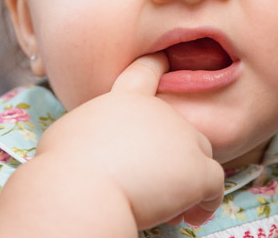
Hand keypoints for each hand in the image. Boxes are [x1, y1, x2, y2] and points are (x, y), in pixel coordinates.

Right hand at [35, 54, 225, 229]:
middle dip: (169, 158)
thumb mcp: (68, 135)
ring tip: (168, 211)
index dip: (157, 65)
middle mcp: (158, 111)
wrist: (80, 190)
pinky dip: (205, 204)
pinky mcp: (198, 169)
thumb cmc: (63, 167)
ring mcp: (183, 137)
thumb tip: (93, 149)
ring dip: (187, 181)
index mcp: (124, 101)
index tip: (165, 61)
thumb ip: (91, 133)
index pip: (146, 72)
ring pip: (199, 154)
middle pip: (176, 128)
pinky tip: (189, 218)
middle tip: (150, 188)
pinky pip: (214, 185)